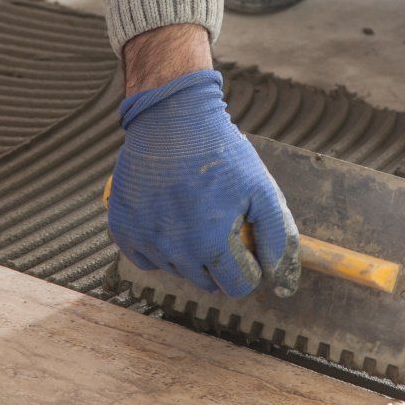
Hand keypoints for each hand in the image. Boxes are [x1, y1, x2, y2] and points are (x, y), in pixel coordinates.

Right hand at [109, 68, 299, 297]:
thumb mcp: (261, 189)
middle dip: (221, 261)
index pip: (239, 286)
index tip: (246, 244)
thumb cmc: (219, 151)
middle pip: (208, 282)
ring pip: (177, 270)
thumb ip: (277, 237)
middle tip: (220, 222)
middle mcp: (175, 251)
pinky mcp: (124, 230)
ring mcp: (146, 242)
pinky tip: (168, 218)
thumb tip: (280, 277)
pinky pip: (146, 258)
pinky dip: (159, 246)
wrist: (170, 119)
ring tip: (194, 213)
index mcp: (212, 245)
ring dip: (190, 253)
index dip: (249, 266)